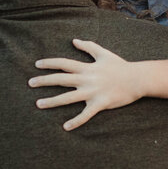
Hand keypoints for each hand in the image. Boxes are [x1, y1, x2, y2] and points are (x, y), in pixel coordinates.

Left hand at [30, 39, 144, 130]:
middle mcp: (87, 79)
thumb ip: (88, 46)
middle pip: (61, 79)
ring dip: (52, 101)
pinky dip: (76, 121)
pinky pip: (86, 114)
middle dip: (44, 81)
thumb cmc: (120, 66)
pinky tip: (65, 127)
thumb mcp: (104, 53)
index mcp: (87, 67)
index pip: (64, 63)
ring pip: (68, 98)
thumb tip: (74, 40)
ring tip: (38, 104)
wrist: (137, 79)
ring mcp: (93, 92)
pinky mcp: (100, 103)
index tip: (37, 65)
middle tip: (30, 83)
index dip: (49, 63)